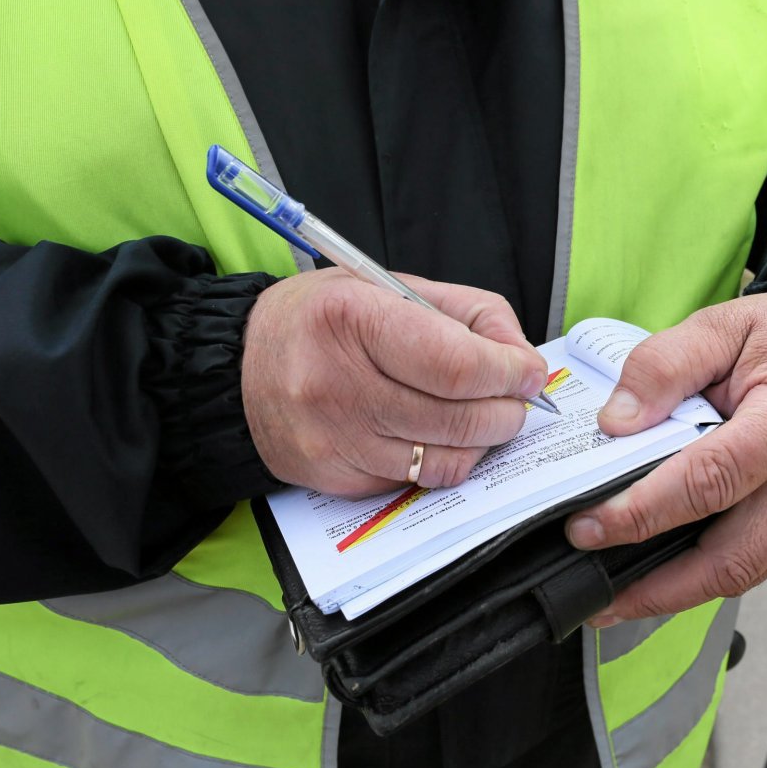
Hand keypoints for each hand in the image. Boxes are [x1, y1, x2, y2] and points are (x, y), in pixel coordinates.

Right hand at [241, 269, 546, 496]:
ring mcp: (333, 439)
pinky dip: (444, 460)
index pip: (457, 365)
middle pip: (458, 418)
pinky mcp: (334, 478)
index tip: (528, 371)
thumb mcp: (391, 287)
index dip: (509, 373)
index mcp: (352, 318)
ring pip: (445, 458)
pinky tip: (440, 435)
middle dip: (508, 411)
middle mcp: (336, 383)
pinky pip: (416, 480)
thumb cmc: (324, 321)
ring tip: (486, 416)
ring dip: (484, 441)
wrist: (237, 370)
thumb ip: (467, 313)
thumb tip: (521, 356)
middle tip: (518, 398)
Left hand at [565, 291, 766, 623]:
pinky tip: (655, 580)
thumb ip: (663, 366)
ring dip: (674, 596)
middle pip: (731, 557)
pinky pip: (748, 568)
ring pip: (740, 577)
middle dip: (657, 585)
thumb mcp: (720, 325)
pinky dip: (698, 582)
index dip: (645, 510)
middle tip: (595, 591)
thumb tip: (615, 424)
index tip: (589, 526)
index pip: (711, 480)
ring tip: (614, 601)